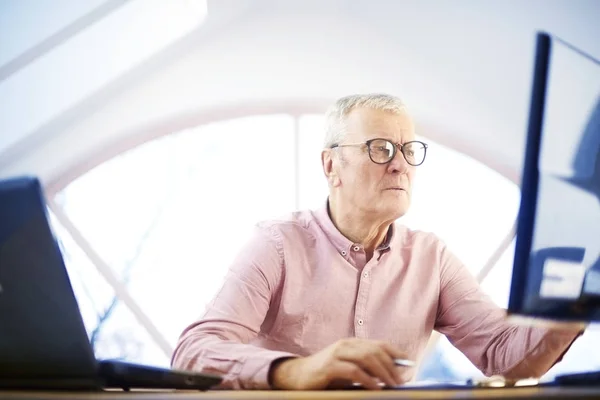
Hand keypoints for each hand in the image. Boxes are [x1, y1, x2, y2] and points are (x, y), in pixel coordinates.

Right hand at [270, 338, 408, 389]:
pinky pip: (353, 370)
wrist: (296, 376)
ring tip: (392, 385)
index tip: (409, 364)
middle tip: (402, 381)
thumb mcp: (348, 370)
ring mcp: (336, 353)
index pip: (379, 344)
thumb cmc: (325, 376)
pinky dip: (367, 379)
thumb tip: (391, 377)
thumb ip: (366, 370)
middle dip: (392, 366)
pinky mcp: (329, 366)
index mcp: (352, 343)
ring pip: (367, 357)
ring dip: (383, 372)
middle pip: (376, 350)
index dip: (396, 353)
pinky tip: (375, 388)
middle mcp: (345, 344)